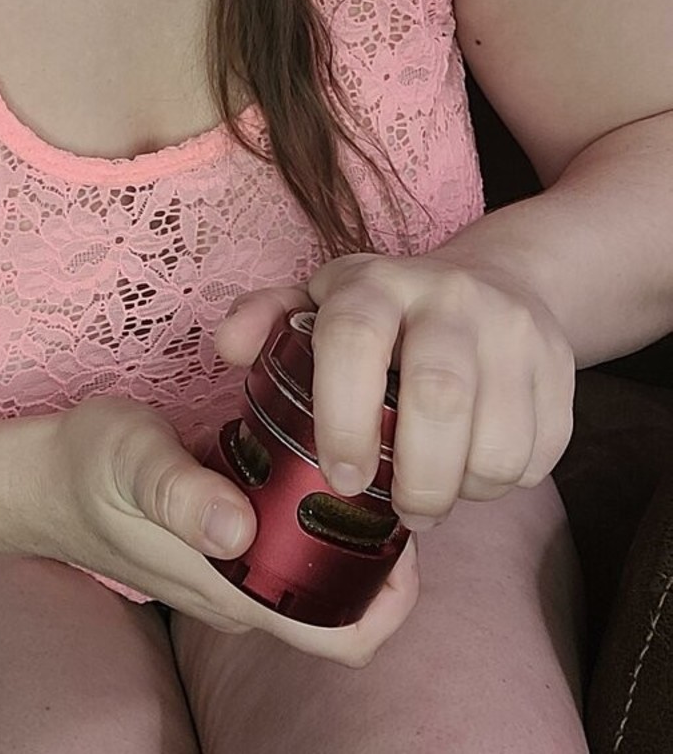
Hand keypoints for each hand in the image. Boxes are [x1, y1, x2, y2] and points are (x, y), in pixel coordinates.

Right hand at [29, 394, 418, 664]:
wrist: (39, 478)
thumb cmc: (87, 466)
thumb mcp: (132, 462)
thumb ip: (180, 493)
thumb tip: (237, 529)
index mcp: (230, 590)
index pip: (339, 638)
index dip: (390, 601)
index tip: (403, 532)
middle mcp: (240, 594)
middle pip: (342, 606)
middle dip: (380, 555)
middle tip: (390, 477)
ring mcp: (231, 572)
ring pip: (316, 576)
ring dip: (347, 534)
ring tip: (360, 462)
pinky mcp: (222, 543)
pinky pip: (286, 549)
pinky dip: (310, 515)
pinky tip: (309, 458)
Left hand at [214, 257, 576, 529]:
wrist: (498, 280)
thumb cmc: (387, 312)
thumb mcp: (318, 301)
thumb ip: (264, 321)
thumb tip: (228, 349)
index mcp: (376, 282)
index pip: (355, 337)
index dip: (344, 414)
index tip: (341, 476)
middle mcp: (449, 296)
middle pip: (439, 395)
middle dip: (415, 474)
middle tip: (400, 508)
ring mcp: (512, 329)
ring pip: (496, 438)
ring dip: (463, 489)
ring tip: (435, 492)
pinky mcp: (560, 368)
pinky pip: (539, 452)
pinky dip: (504, 482)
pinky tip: (475, 469)